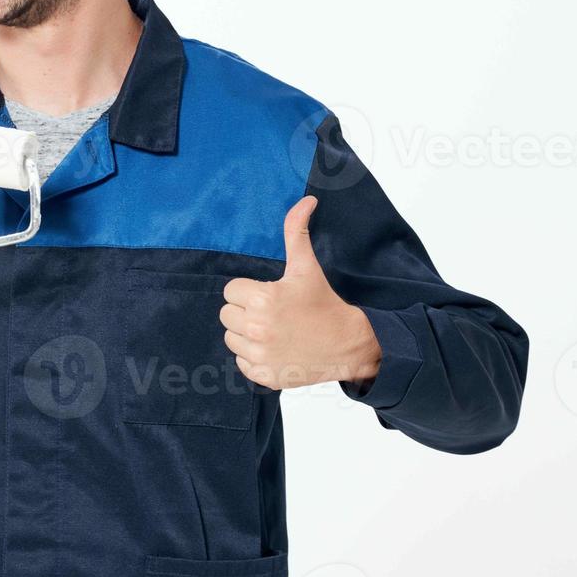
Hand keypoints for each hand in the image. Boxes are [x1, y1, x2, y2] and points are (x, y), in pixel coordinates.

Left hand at [220, 196, 380, 390]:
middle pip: (227, 314)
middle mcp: (257, 329)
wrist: (349, 344)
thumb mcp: (306, 267)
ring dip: (246, 334)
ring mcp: (259, 355)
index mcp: (263, 299)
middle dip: (246, 311)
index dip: (250, 291)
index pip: (231, 291)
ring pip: (231, 338)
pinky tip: (275, 348)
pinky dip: (253, 357)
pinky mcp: (263, 376)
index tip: (271, 295)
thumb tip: (306, 200)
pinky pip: (241, 362)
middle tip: (272, 312)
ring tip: (273, 330)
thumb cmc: (325, 304)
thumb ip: (296, 232)